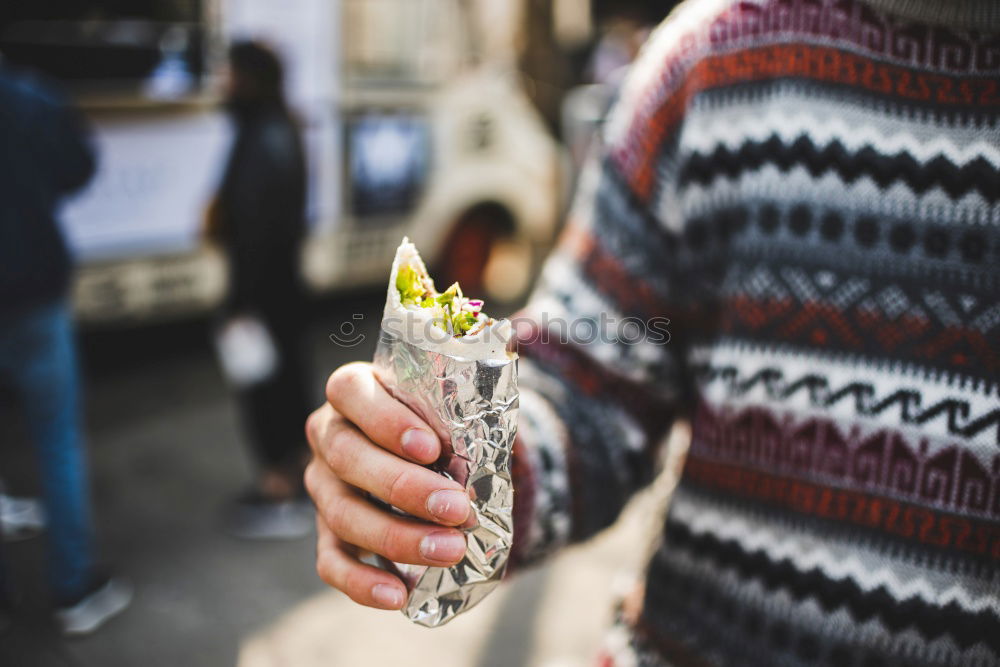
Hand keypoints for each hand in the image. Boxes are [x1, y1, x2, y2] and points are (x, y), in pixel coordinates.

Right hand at [305, 362, 471, 609]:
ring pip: (342, 513)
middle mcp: (329, 434)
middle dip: (403, 487)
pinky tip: (397, 595)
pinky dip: (361, 582)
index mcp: (353, 391)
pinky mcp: (327, 530)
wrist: (435, 453)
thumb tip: (492, 449)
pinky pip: (331, 561)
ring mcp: (324, 485)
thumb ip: (461, 416)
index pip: (350, 392)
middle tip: (456, 508)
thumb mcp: (450, 406)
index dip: (385, 421)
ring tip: (450, 551)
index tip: (431, 449)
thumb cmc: (440, 421)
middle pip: (347, 458)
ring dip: (397, 537)